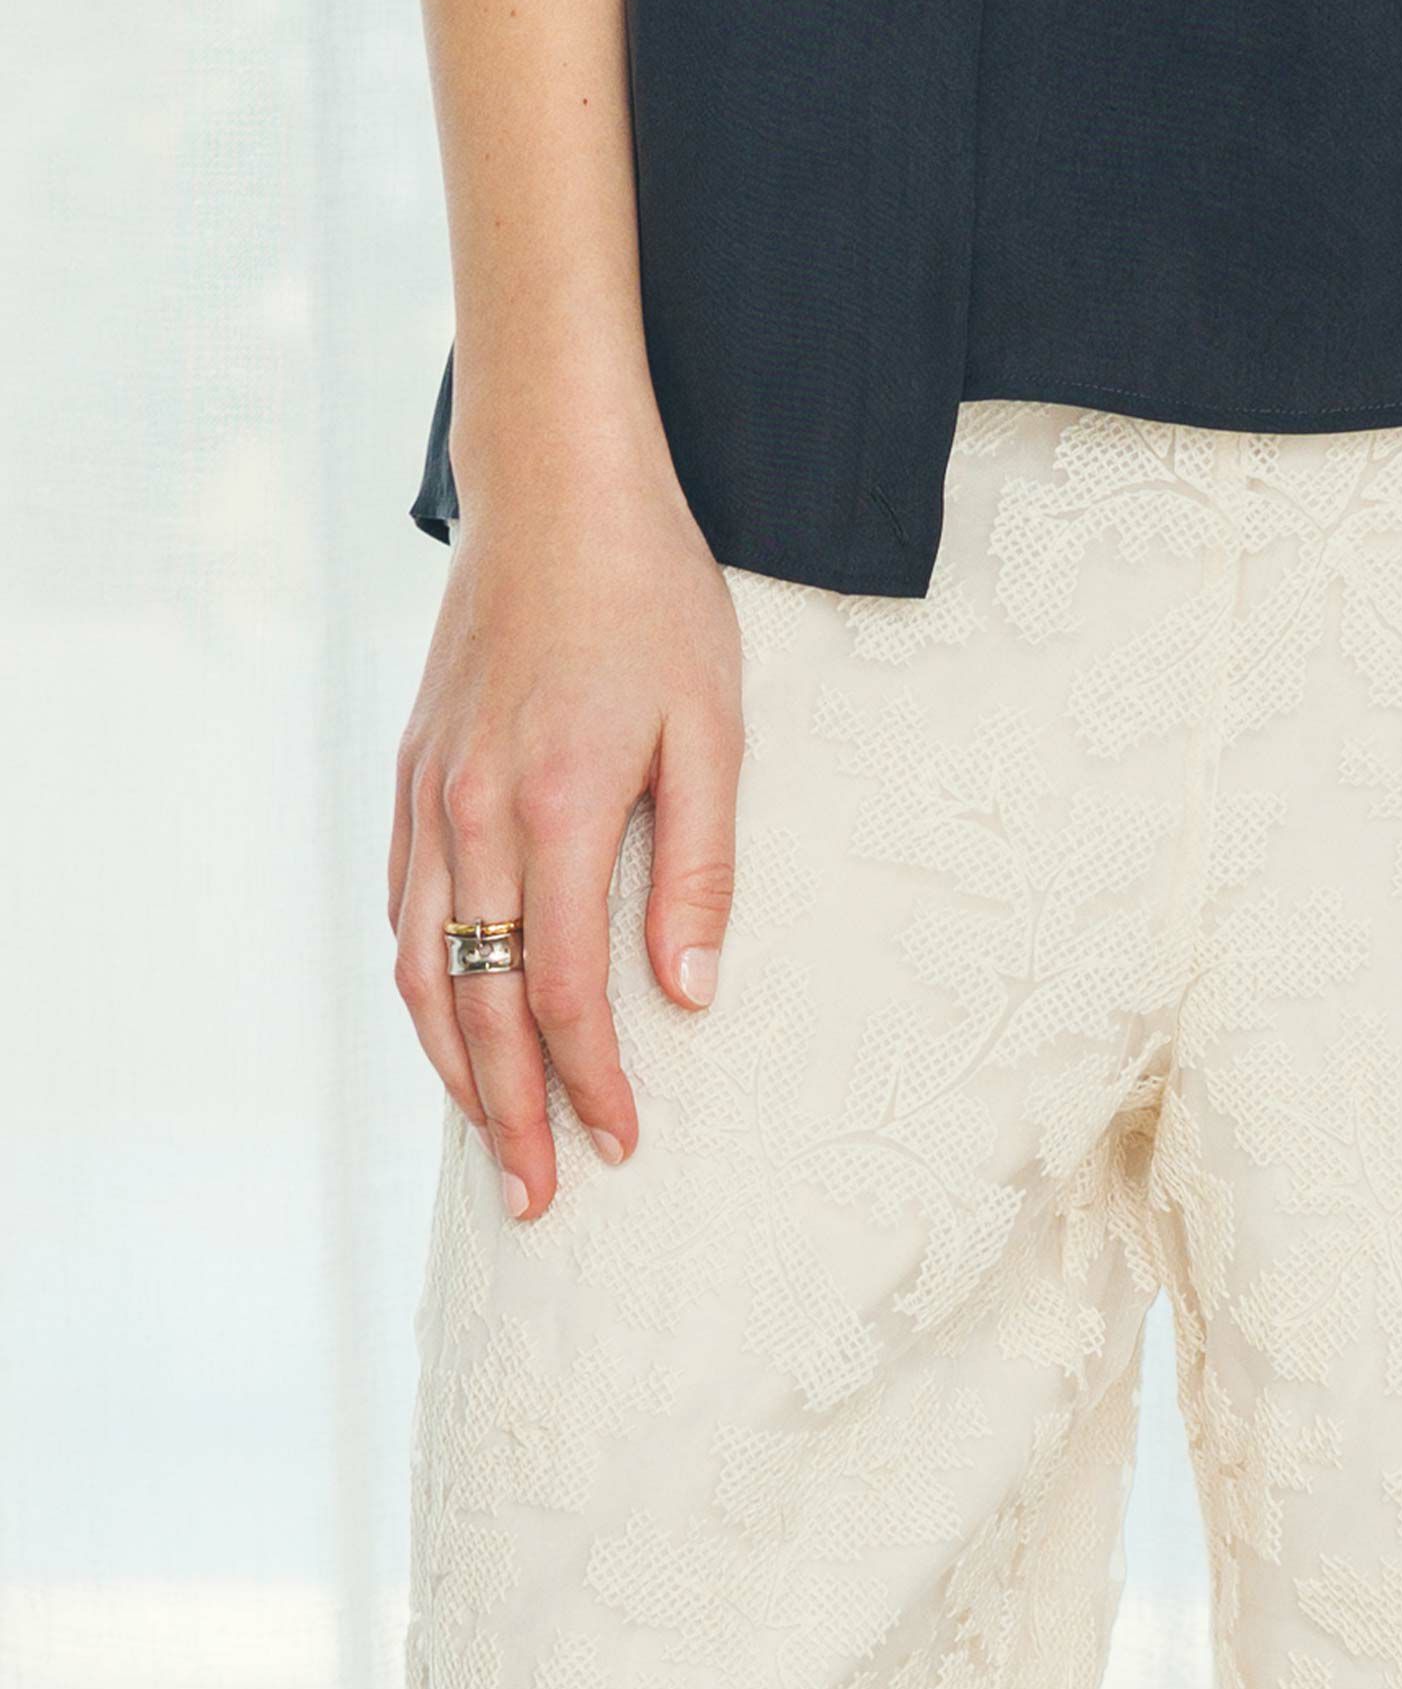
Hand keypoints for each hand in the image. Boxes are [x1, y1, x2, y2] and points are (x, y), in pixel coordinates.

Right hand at [388, 445, 743, 1219]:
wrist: (555, 492)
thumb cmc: (651, 601)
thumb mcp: (711, 727)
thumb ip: (701, 866)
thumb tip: (691, 992)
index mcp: (559, 810)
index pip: (570, 991)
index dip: (594, 1082)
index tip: (622, 1146)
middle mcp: (475, 816)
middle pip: (477, 1003)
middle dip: (507, 1112)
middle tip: (535, 1196)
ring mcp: (429, 795)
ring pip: (419, 966)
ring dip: (451, 1065)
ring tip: (482, 1136)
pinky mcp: (412, 773)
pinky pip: (402, 905)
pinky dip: (419, 981)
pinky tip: (444, 1016)